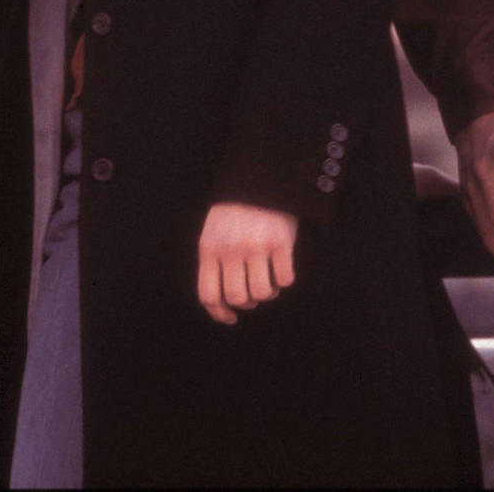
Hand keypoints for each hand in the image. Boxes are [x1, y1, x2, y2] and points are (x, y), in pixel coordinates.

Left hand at [197, 201, 297, 325]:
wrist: (259, 177)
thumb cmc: (234, 210)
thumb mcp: (213, 233)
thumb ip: (214, 263)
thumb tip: (223, 305)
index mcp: (209, 248)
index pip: (209, 295)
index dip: (220, 313)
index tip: (231, 317)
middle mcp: (231, 249)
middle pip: (238, 297)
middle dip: (248, 302)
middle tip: (254, 292)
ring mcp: (256, 245)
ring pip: (262, 293)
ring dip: (268, 292)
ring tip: (269, 280)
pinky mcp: (280, 242)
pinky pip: (285, 279)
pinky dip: (284, 279)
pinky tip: (281, 267)